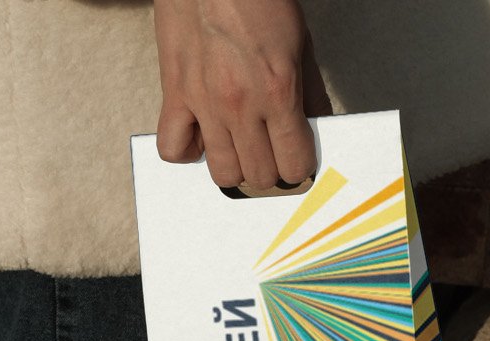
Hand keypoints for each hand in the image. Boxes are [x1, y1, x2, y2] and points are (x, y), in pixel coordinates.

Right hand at [152, 0, 334, 190]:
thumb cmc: (258, 1)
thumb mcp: (301, 44)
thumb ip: (310, 92)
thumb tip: (316, 126)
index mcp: (278, 92)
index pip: (294, 163)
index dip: (299, 166)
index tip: (297, 159)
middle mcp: (240, 106)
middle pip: (258, 175)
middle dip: (271, 171)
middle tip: (271, 152)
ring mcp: (204, 105)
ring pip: (221, 172)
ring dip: (235, 166)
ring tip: (240, 147)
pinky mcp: (176, 96)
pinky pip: (173, 149)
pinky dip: (187, 152)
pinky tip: (201, 137)